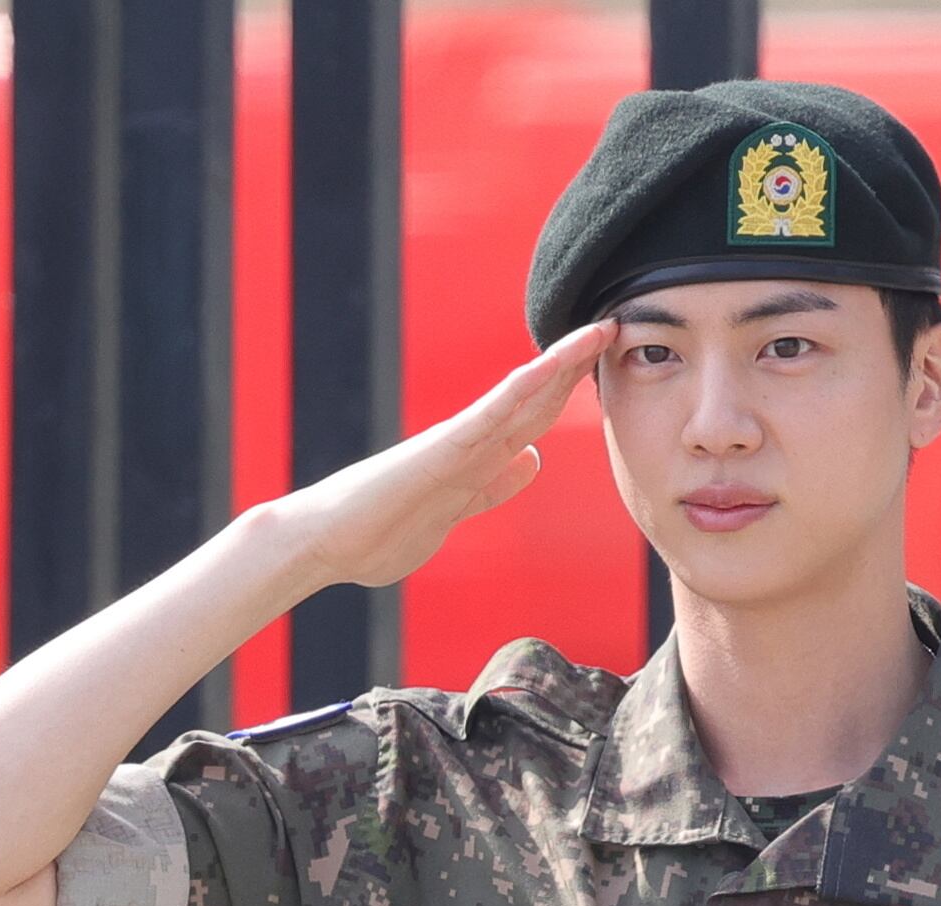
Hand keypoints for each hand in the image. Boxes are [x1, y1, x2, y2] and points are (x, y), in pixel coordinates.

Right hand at [283, 318, 619, 589]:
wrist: (324, 542)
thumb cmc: (378, 535)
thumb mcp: (455, 512)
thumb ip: (492, 487)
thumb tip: (531, 459)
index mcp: (476, 461)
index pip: (534, 419)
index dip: (569, 393)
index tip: (604, 367)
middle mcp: (470, 444)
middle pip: (536, 398)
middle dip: (577, 366)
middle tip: (616, 328)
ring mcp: (456, 444)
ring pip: (521, 395)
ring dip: (562, 363)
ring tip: (600, 330)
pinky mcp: (441, 450)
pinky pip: (490, 413)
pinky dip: (523, 387)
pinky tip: (552, 366)